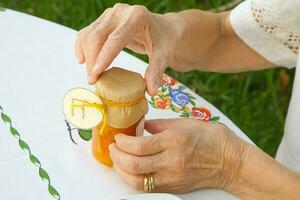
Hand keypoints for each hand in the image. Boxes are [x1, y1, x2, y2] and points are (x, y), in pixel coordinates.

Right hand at [75, 3, 179, 94]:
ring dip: (86, 56)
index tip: (96, 74)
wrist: (164, 30)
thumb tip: (150, 91)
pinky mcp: (104, 20)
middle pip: (97, 36)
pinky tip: (82, 60)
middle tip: (93, 81)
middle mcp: (121, 12)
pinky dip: (83, 47)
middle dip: (92, 60)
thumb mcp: (164, 56)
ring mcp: (110, 15)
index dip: (103, 57)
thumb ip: (156, 72)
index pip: (115, 38)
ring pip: (89, 35)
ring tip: (91, 76)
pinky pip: (87, 33)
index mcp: (137, 17)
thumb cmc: (165, 41)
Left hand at [109, 118, 248, 192]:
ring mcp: (172, 177)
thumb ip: (160, 124)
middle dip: (116, 156)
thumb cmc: (211, 138)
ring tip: (117, 160)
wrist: (231, 161)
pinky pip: (148, 188)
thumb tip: (142, 125)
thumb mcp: (185, 123)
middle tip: (113, 147)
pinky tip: (130, 171)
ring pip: (137, 181)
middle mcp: (171, 161)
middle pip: (133, 164)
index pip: (138, 146)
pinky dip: (133, 180)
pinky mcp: (174, 187)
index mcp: (174, 141)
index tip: (118, 137)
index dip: (122, 142)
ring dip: (121, 171)